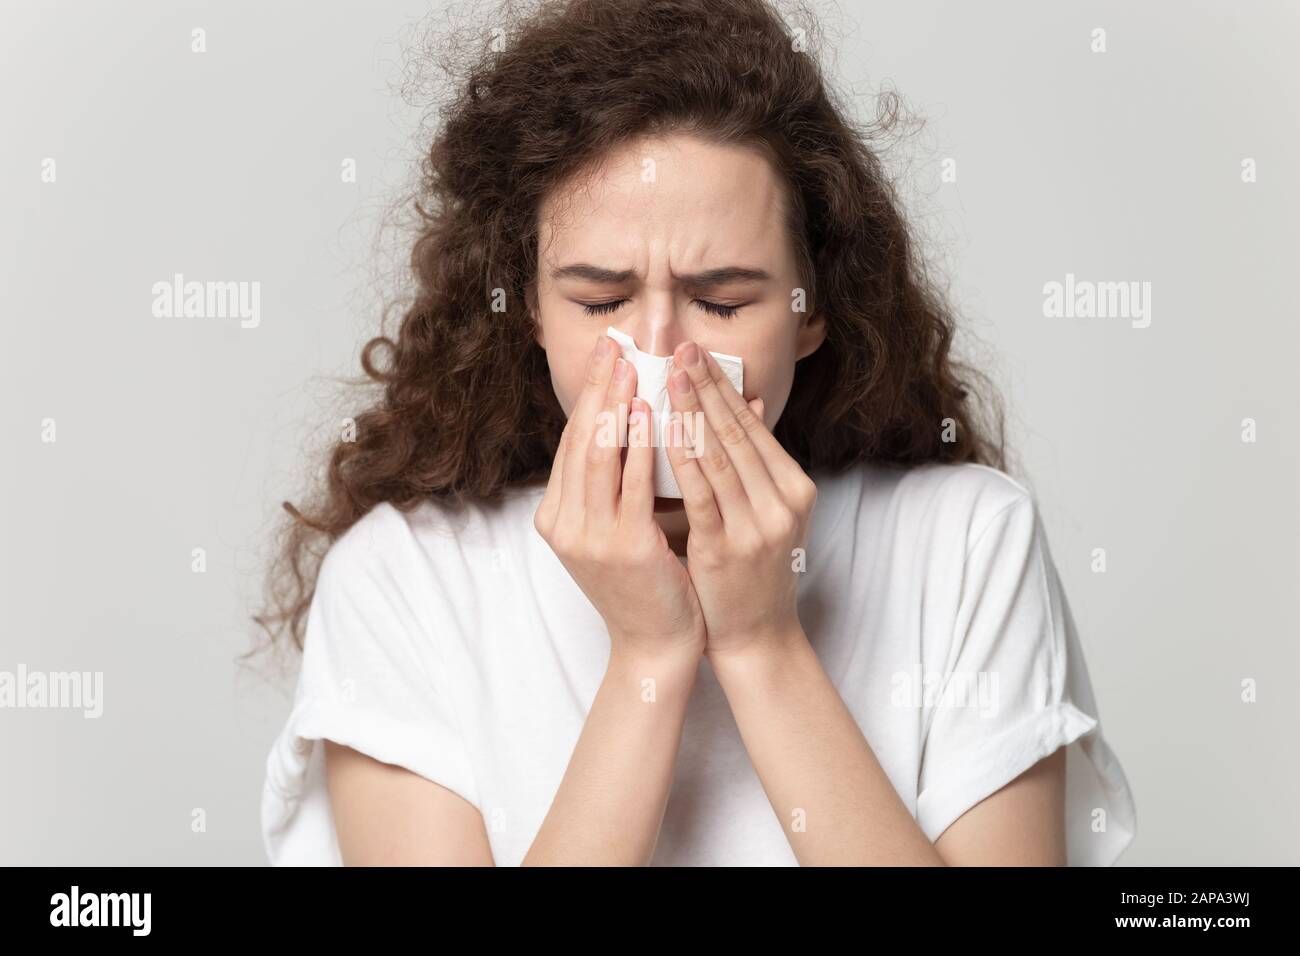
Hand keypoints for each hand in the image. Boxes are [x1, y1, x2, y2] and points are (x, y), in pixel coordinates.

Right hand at [534, 334, 706, 663]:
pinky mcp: (623, 548)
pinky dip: (641, 445)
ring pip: (599, 456)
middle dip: (598, 389)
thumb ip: (623, 478)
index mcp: (557, 517)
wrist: (656, 645)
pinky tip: (652, 414)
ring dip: (615, 406)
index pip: (572, 443)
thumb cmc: (647, 584)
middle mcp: (564, 524)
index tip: (607, 357)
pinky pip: (632, 485)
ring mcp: (589, 537)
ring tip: (631, 368)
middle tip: (615, 346)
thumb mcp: (621, 527)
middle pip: (579, 440)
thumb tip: (645, 417)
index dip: (589, 396)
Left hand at [663, 341, 817, 659]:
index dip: (720, 386)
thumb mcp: (763, 512)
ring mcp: (758, 525)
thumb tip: (748, 402)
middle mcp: (783, 502)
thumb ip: (754, 461)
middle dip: (704, 386)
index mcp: (794, 488)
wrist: (756, 637)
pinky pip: (701, 493)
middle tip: (678, 348)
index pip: (751, 426)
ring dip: (690, 410)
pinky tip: (661, 431)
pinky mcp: (728, 547)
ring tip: (665, 375)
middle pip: (737, 432)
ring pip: (719, 455)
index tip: (694, 352)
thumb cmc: (750, 571)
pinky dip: (681, 458)